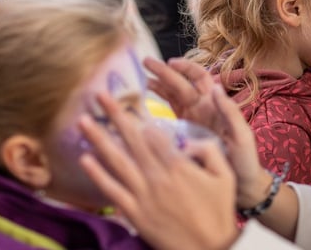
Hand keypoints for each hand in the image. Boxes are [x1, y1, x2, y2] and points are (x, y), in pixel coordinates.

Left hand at [78, 93, 238, 249]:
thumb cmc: (219, 213)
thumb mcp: (225, 177)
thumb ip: (210, 152)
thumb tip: (188, 140)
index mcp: (179, 167)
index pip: (155, 135)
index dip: (139, 116)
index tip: (126, 99)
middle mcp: (157, 177)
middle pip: (132, 140)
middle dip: (115, 116)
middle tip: (99, 96)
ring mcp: (143, 195)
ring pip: (117, 161)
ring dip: (99, 139)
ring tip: (84, 121)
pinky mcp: (134, 213)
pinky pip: (112, 190)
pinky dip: (97, 174)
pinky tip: (85, 158)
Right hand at [144, 57, 272, 207]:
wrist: (241, 186)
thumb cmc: (245, 160)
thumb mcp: (242, 136)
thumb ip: (230, 112)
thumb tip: (215, 87)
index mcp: (216, 106)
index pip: (200, 79)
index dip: (186, 68)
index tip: (170, 62)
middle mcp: (203, 109)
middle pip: (181, 84)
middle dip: (164, 72)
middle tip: (145, 61)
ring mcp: (192, 120)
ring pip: (173, 95)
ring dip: (158, 85)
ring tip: (141, 78)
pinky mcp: (184, 133)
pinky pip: (169, 113)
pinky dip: (157, 104)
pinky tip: (144, 101)